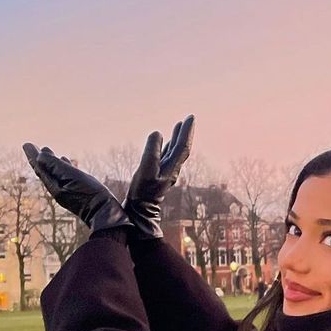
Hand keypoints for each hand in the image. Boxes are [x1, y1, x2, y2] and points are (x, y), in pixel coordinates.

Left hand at [22, 144, 133, 232]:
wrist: (105, 214)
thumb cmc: (89, 194)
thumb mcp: (71, 177)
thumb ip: (55, 166)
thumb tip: (39, 156)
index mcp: (54, 185)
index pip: (40, 168)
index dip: (33, 156)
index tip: (26, 144)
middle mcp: (59, 189)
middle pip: (45, 171)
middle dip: (39, 158)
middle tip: (31, 147)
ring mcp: (68, 191)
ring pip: (56, 174)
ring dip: (51, 162)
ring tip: (48, 151)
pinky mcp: (78, 192)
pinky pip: (67, 177)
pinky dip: (64, 167)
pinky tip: (68, 163)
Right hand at [124, 114, 194, 238]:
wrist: (140, 212)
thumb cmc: (142, 193)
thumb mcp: (146, 170)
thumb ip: (152, 152)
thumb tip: (157, 134)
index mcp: (172, 168)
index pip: (183, 146)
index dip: (187, 132)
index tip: (190, 118)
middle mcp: (172, 169)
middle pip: (182, 148)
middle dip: (185, 133)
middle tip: (189, 118)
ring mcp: (166, 172)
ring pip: (175, 152)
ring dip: (177, 138)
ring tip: (179, 125)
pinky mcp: (158, 175)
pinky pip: (166, 157)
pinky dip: (167, 146)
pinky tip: (165, 142)